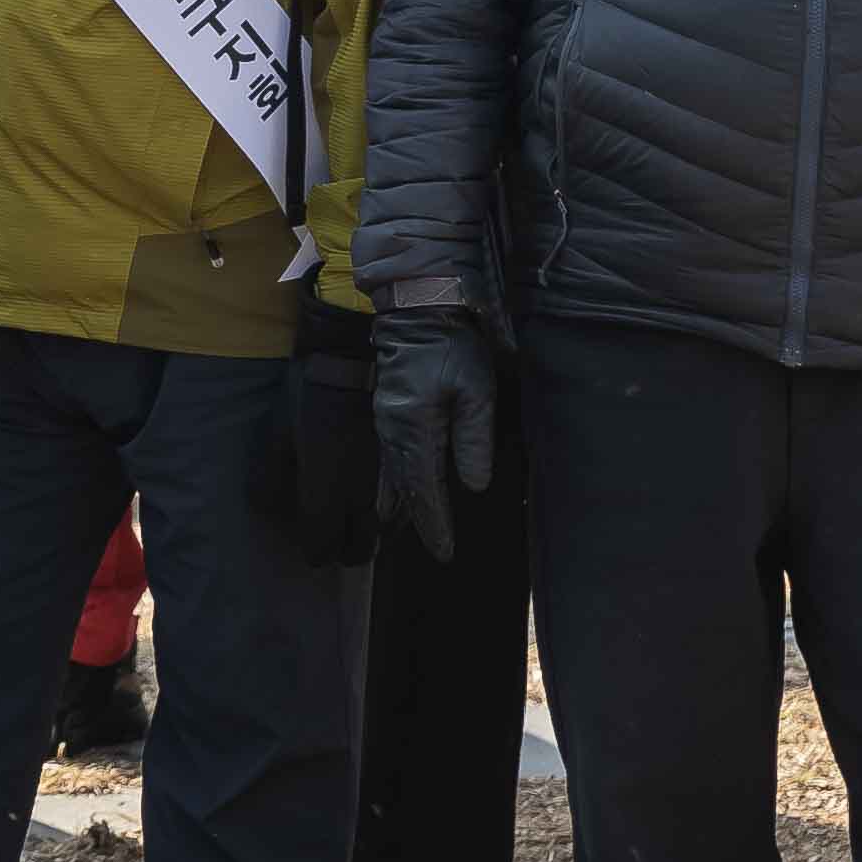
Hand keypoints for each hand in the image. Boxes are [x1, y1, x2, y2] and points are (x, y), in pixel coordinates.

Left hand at [271, 297, 381, 564]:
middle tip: (332, 539)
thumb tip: (266, 509)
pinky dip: (390, 517)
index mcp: (326, 491)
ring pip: (386, 533)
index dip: (314, 551)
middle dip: (344, 550)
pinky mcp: (405, 468)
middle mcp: (361, 496)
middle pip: (360, 549)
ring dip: (369, 535)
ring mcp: (388, 483)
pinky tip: (377, 505)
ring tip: (353, 523)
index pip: (323, 546)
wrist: (352, 362)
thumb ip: (269, 478)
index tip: (309, 546)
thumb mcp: (276, 435)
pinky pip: (403, 507)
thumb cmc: (306, 398)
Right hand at [373, 302, 500, 561]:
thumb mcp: (476, 391)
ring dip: (400, 506)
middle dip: (420, 520)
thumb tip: (473, 485)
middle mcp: (393, 431)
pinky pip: (387, 458)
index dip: (435, 522)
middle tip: (436, 551)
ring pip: (392, 475)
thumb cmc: (452, 348)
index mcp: (414, 429)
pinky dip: (390, 483)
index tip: (445, 551)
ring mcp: (386, 421)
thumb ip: (474, 439)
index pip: (424, 488)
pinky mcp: (387, 412)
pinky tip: (390, 494)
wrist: (417, 310)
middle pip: (404, 487)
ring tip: (401, 532)